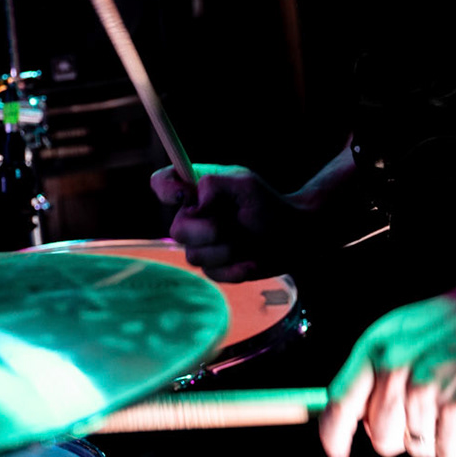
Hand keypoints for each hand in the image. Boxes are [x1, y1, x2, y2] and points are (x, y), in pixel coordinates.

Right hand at [148, 163, 310, 281]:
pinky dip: (236, 268)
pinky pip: (213, 273)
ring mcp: (201, 244)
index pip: (163, 182)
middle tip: (232, 225)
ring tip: (247, 240)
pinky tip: (251, 259)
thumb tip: (195, 202)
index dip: (166, 188)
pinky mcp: (213, 267)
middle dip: (209, 231)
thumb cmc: (269, 205)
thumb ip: (215, 185)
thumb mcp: (246, 184)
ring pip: (195, 255)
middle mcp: (193, 216)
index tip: (184, 194)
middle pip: (177, 229)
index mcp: (197, 189)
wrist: (292, 238)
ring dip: (227, 250)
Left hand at [318, 288, 455, 456]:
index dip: (334, 435)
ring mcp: (423, 391)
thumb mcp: (398, 332)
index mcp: (374, 349)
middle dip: (400, 435)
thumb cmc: (451, 324)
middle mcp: (393, 369)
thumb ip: (374, 370)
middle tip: (423, 411)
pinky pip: (447, 453)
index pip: (339, 403)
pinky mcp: (454, 410)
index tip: (336, 450)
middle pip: (381, 438)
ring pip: (416, 449)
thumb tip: (354, 413)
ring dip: (433, 436)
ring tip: (449, 401)